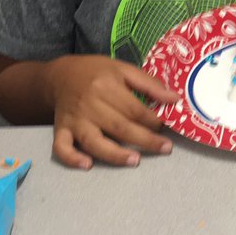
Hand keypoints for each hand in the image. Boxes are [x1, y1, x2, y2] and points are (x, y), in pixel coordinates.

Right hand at [48, 55, 180, 169]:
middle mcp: (89, 104)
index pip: (133, 109)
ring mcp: (74, 120)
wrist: (61, 75)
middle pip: (119, 127)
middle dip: (145, 140)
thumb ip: (148, 83)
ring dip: (114, 154)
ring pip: (94, 141)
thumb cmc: (96, 72)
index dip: (152, 120)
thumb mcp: (123, 69)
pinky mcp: (61, 130)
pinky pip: (62, 148)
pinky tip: (87, 165)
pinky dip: (72, 158)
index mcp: (106, 86)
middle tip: (165, 148)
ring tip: (134, 161)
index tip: (165, 127)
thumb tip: (174, 99)